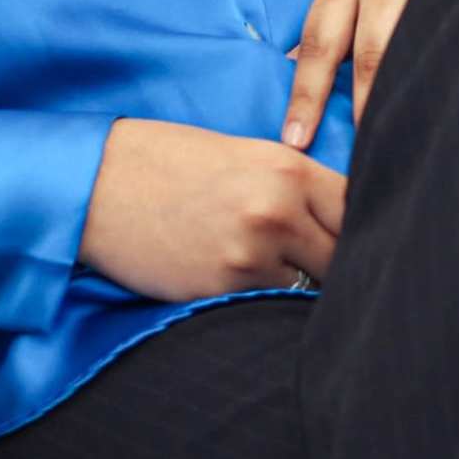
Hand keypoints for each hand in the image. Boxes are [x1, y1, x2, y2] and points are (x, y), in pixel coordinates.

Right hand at [80, 117, 346, 301]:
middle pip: (344, 253)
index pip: (359, 206)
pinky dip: (263, 300)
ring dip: (299, 284)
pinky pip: (266, 304)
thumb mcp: (244, 154)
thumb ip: (296, 183)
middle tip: (324, 264)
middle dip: (337, 260)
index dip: (363, 224)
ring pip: (308, 286)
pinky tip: (241, 282)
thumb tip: (347, 215)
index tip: (362, 234)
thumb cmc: (169, 162)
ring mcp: (250, 254)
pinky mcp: (221, 290)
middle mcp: (277, 211)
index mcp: (288, 168)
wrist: (95, 185)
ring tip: (275, 271)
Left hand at [281, 0, 458, 144]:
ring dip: (407, 94)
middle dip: (361, 115)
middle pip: (365, 59)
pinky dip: (457, 55)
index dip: (304, 96)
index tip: (294, 143)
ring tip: (414, 143)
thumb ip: (338, 6)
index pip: (317, 46)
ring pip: (412, 44)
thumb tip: (299, 66)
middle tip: (361, 167)